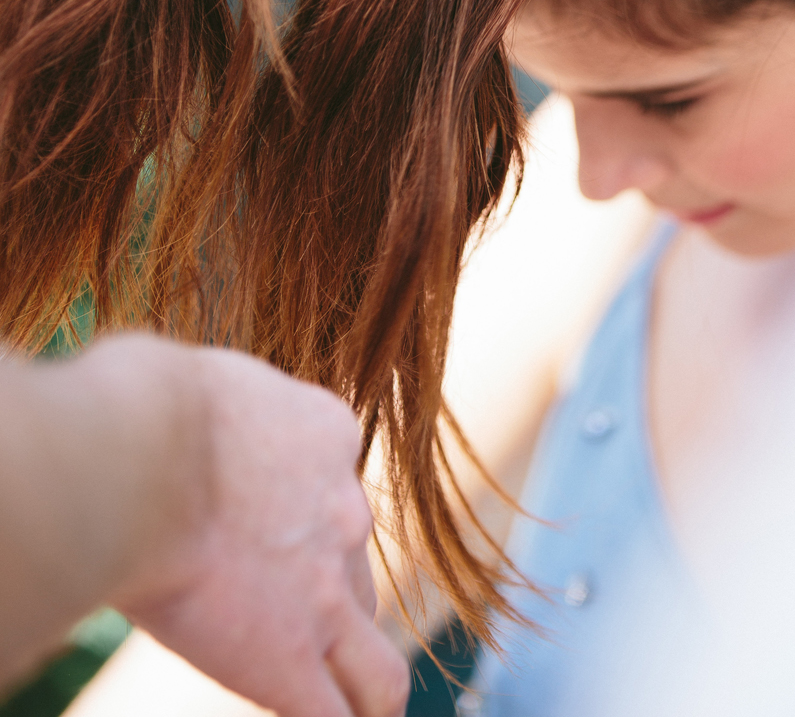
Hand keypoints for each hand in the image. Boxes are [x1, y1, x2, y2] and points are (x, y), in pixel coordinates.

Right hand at [112, 346, 409, 716]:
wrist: (142, 456)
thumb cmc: (146, 405)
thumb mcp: (207, 383)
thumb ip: (220, 417)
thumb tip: (180, 422)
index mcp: (328, 433)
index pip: (331, 487)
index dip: (292, 514)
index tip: (246, 526)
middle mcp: (343, 512)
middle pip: (355, 575)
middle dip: (324, 601)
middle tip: (274, 618)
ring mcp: (325, 592)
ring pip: (378, 672)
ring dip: (358, 691)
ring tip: (336, 705)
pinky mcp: (290, 658)